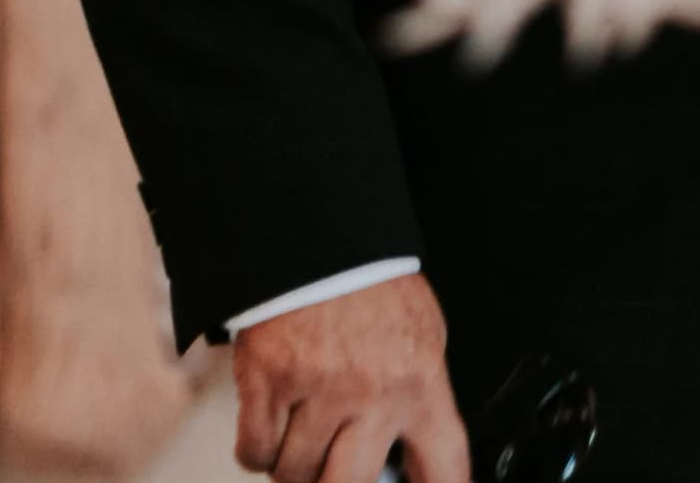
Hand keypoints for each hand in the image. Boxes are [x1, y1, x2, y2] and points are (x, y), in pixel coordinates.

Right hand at [231, 273, 470, 482]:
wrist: (320, 241)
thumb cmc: (372, 290)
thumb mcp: (422, 337)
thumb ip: (421, 396)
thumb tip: (415, 451)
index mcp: (420, 382)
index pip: (444, 462)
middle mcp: (372, 393)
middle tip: (334, 468)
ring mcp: (317, 390)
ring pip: (295, 473)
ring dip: (295, 465)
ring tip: (305, 434)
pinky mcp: (268, 382)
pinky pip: (255, 453)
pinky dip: (258, 451)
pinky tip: (274, 426)